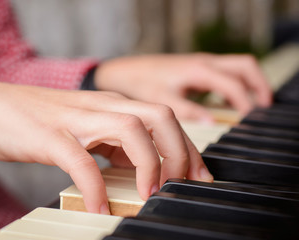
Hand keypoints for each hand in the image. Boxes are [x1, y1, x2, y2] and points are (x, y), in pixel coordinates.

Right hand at [0, 80, 211, 213]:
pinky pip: (82, 162)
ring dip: (149, 164)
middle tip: (183, 184)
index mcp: (113, 105)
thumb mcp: (88, 128)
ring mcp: (77, 119)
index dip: (187, 148)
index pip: (165, 119)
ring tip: (149, 195)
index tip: (197, 176)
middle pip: (160, 116)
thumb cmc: (41, 119)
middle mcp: (102, 107)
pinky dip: (96, 188)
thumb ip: (116, 143)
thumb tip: (143, 168)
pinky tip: (100, 208)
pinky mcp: (51, 136)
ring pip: (131, 130)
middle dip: (180, 151)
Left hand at [95, 53, 272, 122]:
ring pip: (235, 67)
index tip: (250, 120)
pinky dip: (232, 85)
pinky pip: (223, 73)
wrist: (123, 71)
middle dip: (259, 85)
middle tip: (262, 109)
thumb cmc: (140, 83)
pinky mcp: (193, 69)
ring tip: (249, 108)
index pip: (234, 84)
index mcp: (198, 70)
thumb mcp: (163, 100)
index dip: (246, 103)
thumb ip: (188, 111)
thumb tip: (212, 122)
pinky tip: (225, 103)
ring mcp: (199, 64)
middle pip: (245, 67)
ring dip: (247, 83)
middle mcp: (203, 63)